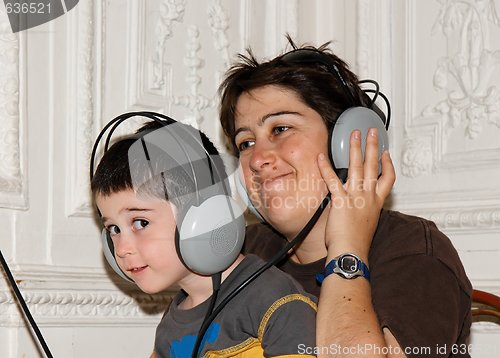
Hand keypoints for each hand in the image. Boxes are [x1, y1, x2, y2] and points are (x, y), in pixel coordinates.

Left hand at [317, 128, 394, 260]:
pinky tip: (320, 157)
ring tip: (354, 134)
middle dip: (373, 146)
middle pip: (374, 166)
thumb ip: (362, 211)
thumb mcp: (365, 225)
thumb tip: (355, 209)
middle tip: (372, 132)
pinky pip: (332, 180)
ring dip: (355, 148)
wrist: (351, 253)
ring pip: (357, 167)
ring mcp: (356, 197)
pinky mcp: (341, 200)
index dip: (388, 164)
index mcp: (376, 203)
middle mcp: (368, 196)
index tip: (386, 154)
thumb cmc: (357, 244)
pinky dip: (325, 168)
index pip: (388, 179)